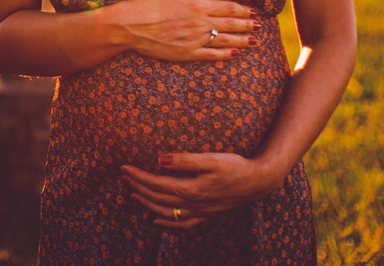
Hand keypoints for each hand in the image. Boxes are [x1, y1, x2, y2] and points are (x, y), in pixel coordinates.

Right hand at [100, 0, 258, 60]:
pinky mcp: (187, 54)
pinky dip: (225, 55)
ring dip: (242, 41)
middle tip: (259, 26)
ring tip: (254, 41)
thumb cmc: (146, 2)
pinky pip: (211, 55)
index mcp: (197, 5)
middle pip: (230, 24)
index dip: (241, 9)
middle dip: (247, 24)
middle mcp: (200, 24)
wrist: (129, 26)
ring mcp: (195, 40)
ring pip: (225, 41)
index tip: (252, 10)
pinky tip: (234, 54)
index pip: (226, 7)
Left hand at [122, 153, 282, 227]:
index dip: (139, 176)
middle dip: (138, 187)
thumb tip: (160, 160)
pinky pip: (183, 223)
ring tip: (133, 194)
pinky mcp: (207, 214)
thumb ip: (185, 160)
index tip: (124, 168)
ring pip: (166, 212)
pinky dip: (167, 223)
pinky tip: (157, 221)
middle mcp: (193, 204)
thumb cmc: (235, 166)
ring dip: (147, 204)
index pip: (157, 184)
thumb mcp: (211, 159)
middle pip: (158, 198)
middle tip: (124, 177)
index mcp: (191, 189)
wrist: (258, 182)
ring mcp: (200, 212)